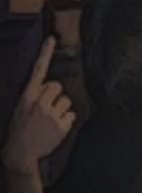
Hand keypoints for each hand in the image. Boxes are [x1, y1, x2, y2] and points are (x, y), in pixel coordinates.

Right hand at [1, 36, 75, 170]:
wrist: (20, 153)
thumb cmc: (19, 129)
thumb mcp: (20, 109)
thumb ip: (35, 96)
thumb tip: (51, 88)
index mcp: (27, 97)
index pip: (38, 71)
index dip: (44, 54)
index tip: (51, 38)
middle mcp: (40, 103)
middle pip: (58, 86)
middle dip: (54, 95)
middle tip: (46, 109)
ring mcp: (52, 114)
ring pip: (66, 101)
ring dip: (61, 108)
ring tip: (49, 121)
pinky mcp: (61, 126)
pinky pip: (71, 115)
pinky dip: (65, 121)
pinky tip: (54, 129)